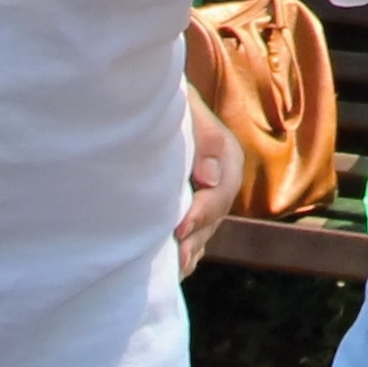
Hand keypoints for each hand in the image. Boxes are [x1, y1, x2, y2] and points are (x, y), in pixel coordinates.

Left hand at [178, 93, 243, 267]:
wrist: (142, 99)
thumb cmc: (161, 98)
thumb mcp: (183, 105)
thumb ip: (202, 136)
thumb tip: (208, 178)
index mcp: (224, 152)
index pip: (222, 189)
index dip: (204, 211)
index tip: (180, 226)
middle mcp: (219, 177)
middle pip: (215, 215)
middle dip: (196, 236)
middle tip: (177, 257)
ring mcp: (205, 195)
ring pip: (205, 229)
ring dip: (191, 249)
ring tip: (174, 268)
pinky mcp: (189, 207)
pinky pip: (193, 236)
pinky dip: (184, 252)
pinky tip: (170, 267)